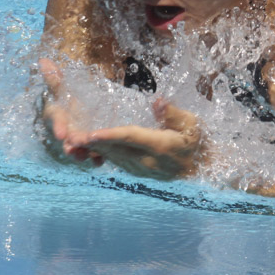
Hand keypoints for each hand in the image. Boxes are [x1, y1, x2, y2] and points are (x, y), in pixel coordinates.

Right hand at [38, 58, 102, 166]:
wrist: (81, 111)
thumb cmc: (69, 99)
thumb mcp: (64, 88)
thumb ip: (54, 77)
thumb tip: (43, 60)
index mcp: (58, 115)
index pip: (56, 120)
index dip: (58, 126)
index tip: (61, 134)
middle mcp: (65, 130)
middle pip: (66, 139)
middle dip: (69, 146)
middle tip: (73, 150)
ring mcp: (76, 140)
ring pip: (78, 149)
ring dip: (81, 154)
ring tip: (88, 157)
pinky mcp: (89, 147)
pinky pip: (92, 154)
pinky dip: (96, 159)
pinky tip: (100, 162)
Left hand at [66, 99, 204, 179]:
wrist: (204, 168)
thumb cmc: (198, 140)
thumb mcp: (193, 123)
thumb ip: (173, 113)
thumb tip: (157, 101)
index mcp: (162, 147)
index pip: (130, 139)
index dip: (108, 135)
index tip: (90, 133)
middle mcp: (149, 162)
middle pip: (116, 150)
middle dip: (92, 144)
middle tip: (70, 137)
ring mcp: (143, 170)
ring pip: (114, 158)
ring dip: (93, 150)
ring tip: (73, 141)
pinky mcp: (140, 173)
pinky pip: (118, 162)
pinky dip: (103, 154)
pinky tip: (90, 147)